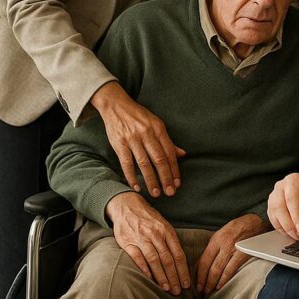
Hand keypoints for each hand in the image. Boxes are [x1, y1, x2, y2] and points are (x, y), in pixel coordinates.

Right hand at [91, 82, 185, 196]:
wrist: (116, 105)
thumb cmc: (139, 116)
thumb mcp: (156, 124)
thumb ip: (168, 141)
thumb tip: (182, 154)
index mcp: (158, 129)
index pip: (169, 152)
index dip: (174, 169)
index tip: (177, 183)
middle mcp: (147, 134)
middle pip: (159, 159)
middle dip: (165, 177)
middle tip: (170, 192)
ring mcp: (132, 139)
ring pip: (144, 163)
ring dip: (151, 180)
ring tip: (156, 193)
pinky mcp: (119, 144)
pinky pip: (126, 163)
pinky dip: (132, 176)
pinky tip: (137, 187)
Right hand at [107, 192, 190, 293]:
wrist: (127, 205)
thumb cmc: (148, 217)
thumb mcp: (163, 224)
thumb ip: (170, 240)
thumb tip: (179, 258)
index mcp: (167, 231)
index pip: (178, 254)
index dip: (183, 270)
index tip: (186, 282)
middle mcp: (156, 235)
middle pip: (168, 259)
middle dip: (174, 276)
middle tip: (178, 290)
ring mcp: (142, 238)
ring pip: (154, 260)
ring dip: (161, 276)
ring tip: (166, 287)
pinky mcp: (128, 242)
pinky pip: (137, 257)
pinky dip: (144, 268)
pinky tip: (149, 278)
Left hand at [195, 214, 267, 293]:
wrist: (257, 221)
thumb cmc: (239, 226)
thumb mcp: (222, 231)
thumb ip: (214, 245)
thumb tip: (204, 262)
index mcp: (217, 239)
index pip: (204, 259)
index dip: (199, 273)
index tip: (197, 282)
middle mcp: (224, 244)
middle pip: (211, 267)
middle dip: (204, 281)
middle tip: (201, 290)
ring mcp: (234, 249)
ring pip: (219, 270)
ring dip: (212, 282)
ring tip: (208, 290)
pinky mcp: (243, 254)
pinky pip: (231, 269)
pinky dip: (224, 279)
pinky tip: (220, 285)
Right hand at [267, 173, 298, 240]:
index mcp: (294, 180)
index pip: (291, 198)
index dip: (295, 215)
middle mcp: (281, 187)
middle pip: (279, 206)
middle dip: (289, 224)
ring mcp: (274, 196)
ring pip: (274, 214)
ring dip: (284, 228)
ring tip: (297, 235)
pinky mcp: (272, 207)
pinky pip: (273, 219)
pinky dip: (281, 228)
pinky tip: (291, 233)